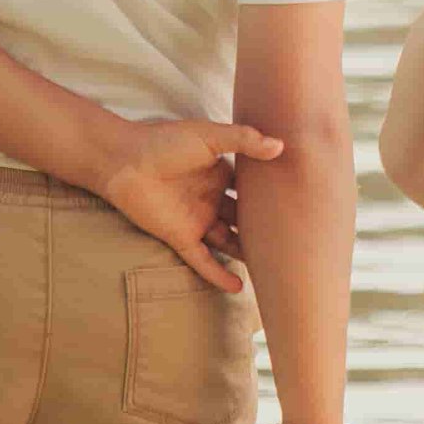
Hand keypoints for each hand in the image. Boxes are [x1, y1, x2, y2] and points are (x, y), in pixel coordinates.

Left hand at [97, 116, 281, 289]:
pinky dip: (218, 274)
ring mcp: (197, 219)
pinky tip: (238, 287)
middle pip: (244, 218)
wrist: (123, 160)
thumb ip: (243, 140)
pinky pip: (203, 260)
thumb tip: (280, 147)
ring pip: (228, 242)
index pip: (252, 188)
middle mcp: (211, 198)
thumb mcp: (208, 136)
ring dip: (247, 253)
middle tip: (295, 241)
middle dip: (265, 228)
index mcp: (220, 173)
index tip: (300, 203)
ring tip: (276, 268)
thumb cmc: (163, 141)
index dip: (272, 196)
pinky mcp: (181, 237)